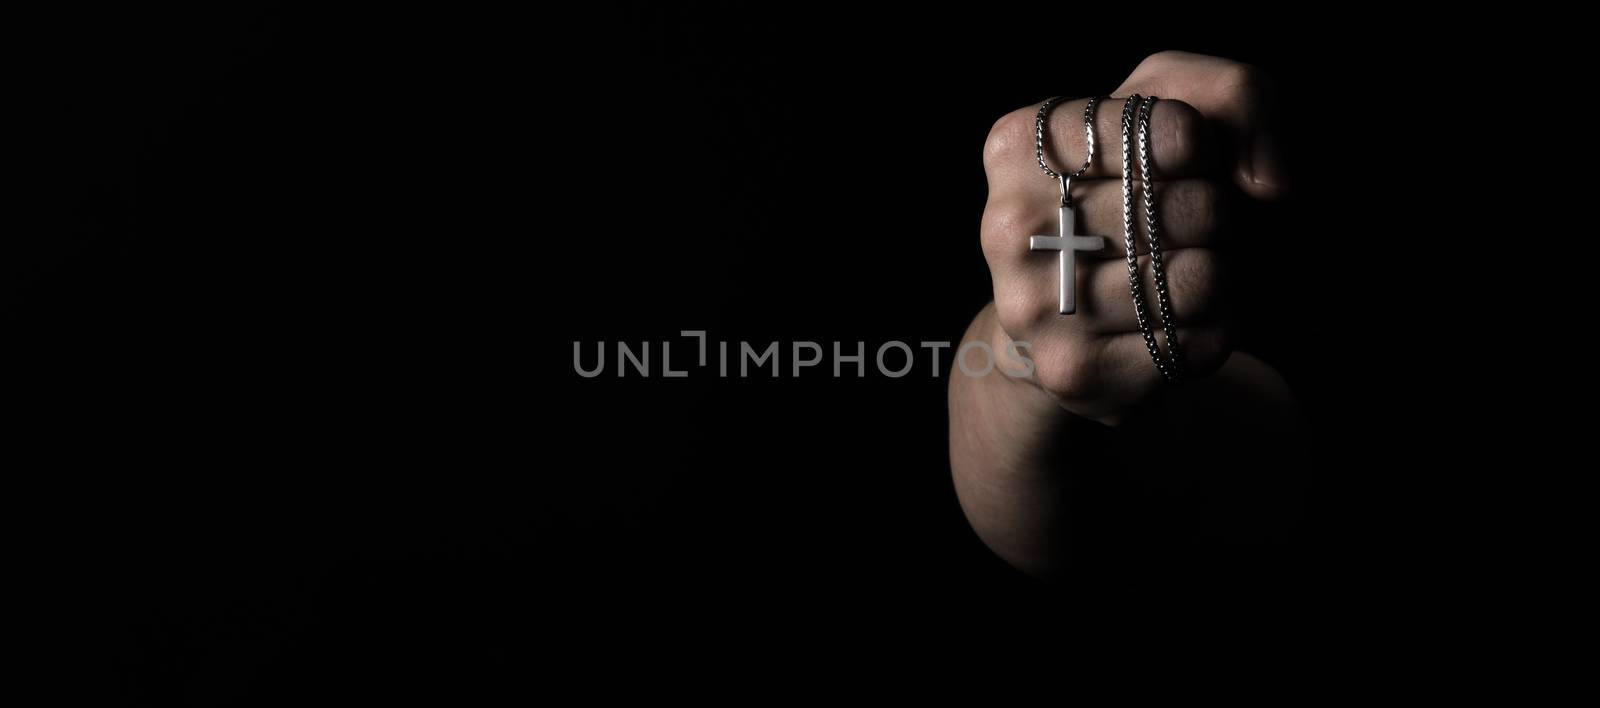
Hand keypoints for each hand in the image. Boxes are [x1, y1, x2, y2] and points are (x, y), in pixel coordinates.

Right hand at [977, 51, 1286, 423]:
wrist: (1069, 307)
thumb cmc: (1133, 190)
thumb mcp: (1175, 106)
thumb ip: (1237, 95)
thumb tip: (1268, 185)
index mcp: (1019, 145)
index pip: (1171, 131)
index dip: (1202, 149)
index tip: (1174, 163)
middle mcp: (1008, 226)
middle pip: (1190, 207)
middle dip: (1213, 215)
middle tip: (1176, 226)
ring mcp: (1032, 306)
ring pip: (1200, 280)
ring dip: (1219, 274)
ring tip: (1175, 270)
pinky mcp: (1072, 373)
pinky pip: (1196, 344)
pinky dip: (1213, 328)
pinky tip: (1173, 319)